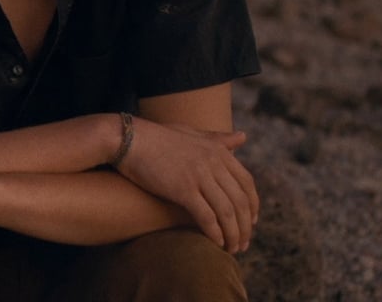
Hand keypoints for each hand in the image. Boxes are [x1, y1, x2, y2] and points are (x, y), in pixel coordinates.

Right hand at [115, 118, 258, 252]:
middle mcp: (214, 162)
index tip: (250, 223)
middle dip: (245, 227)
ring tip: (232, 249)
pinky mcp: (183, 189)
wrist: (127, 139)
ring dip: (233, 234)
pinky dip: (215, 233)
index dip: (253, 206)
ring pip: (227, 212)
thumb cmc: (156, 136)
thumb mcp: (191, 133)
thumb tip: (244, 136)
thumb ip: (218, 138)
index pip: (247, 183)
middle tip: (243, 244)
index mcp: (218, 150)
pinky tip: (217, 243)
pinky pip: (207, 216)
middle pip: (241, 201)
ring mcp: (199, 176)